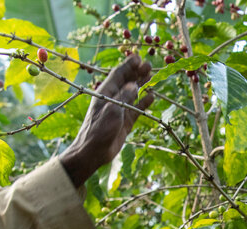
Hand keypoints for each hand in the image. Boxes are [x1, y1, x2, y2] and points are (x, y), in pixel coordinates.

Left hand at [60, 55, 154, 186]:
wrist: (93, 152)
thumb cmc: (98, 130)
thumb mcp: (111, 110)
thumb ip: (123, 97)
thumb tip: (134, 84)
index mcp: (105, 92)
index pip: (118, 74)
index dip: (128, 65)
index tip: (139, 57)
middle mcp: (113, 98)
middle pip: (127, 81)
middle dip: (137, 72)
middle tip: (150, 65)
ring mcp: (120, 109)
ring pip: (133, 93)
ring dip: (142, 85)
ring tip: (152, 76)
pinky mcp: (126, 121)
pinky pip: (137, 108)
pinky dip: (144, 102)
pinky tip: (152, 96)